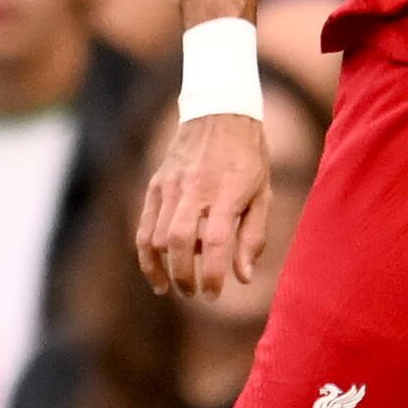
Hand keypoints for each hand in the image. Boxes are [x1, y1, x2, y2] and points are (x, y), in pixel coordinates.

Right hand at [137, 111, 271, 297]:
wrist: (220, 112)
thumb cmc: (248, 158)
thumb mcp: (263, 194)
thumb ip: (253, 237)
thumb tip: (243, 277)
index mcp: (226, 192)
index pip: (213, 242)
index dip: (211, 274)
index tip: (213, 294)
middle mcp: (194, 189)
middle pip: (177, 243)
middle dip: (184, 276)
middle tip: (195, 294)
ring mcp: (170, 186)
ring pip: (156, 238)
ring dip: (165, 269)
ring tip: (178, 285)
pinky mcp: (155, 185)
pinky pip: (143, 227)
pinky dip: (146, 254)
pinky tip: (156, 274)